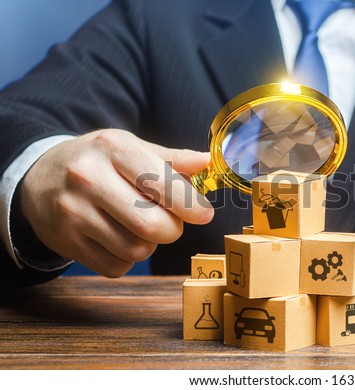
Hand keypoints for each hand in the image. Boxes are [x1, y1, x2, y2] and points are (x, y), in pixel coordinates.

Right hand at [19, 129, 213, 276]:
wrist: (39, 177)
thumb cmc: (98, 161)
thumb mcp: (130, 148)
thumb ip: (170, 159)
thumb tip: (206, 163)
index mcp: (112, 148)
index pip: (163, 184)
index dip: (191, 205)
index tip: (204, 214)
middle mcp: (88, 178)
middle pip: (153, 225)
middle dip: (173, 229)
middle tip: (170, 221)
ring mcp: (73, 212)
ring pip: (137, 249)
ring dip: (150, 244)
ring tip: (141, 226)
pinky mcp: (65, 241)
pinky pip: (116, 267)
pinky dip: (127, 259)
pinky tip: (119, 238)